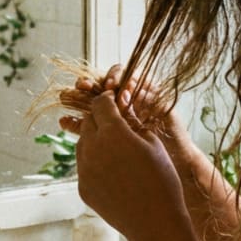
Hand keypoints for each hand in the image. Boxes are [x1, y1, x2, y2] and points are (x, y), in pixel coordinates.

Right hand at [61, 65, 191, 151]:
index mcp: (137, 93)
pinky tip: (64, 122)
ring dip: (76, 101)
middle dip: (88, 86)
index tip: (111, 85)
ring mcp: (112, 119)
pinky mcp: (103, 136)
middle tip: (81, 87)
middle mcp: (122, 103)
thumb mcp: (163, 111)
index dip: (113, 77)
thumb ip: (147, 97)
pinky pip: (85, 127)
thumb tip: (129, 84)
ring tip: (65, 98)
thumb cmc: (173, 136)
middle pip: (99, 89)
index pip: (120, 78)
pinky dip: (74, 124)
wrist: (176, 163)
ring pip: (89, 106)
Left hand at [75, 91, 189, 240]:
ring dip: (94, 140)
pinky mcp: (82, 188)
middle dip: (99, 118)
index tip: (114, 101)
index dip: (107, 99)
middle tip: (114, 124)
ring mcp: (84, 170)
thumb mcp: (153, 144)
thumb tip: (124, 109)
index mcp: (113, 132)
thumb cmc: (162, 181)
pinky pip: (83, 166)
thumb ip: (134, 123)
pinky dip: (94, 162)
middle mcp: (93, 148)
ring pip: (82, 144)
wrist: (154, 223)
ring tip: (114, 149)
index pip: (100, 104)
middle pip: (88, 122)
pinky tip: (112, 171)